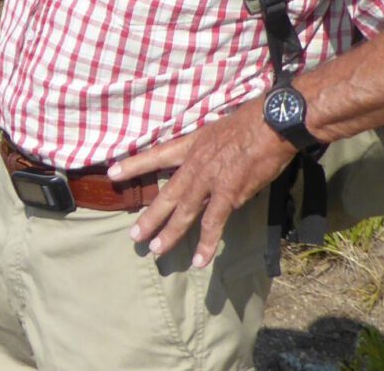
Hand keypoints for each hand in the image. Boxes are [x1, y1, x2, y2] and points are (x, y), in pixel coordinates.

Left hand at [106, 100, 294, 268]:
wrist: (271, 124)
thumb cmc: (252, 122)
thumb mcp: (218, 130)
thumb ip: (210, 151)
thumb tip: (209, 167)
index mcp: (192, 145)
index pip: (156, 155)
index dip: (134, 165)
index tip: (112, 173)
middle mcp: (195, 165)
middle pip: (167, 194)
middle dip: (150, 216)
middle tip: (134, 235)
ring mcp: (210, 181)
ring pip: (184, 212)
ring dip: (170, 233)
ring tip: (155, 250)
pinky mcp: (229, 194)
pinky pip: (213, 224)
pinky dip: (206, 244)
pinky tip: (199, 260)